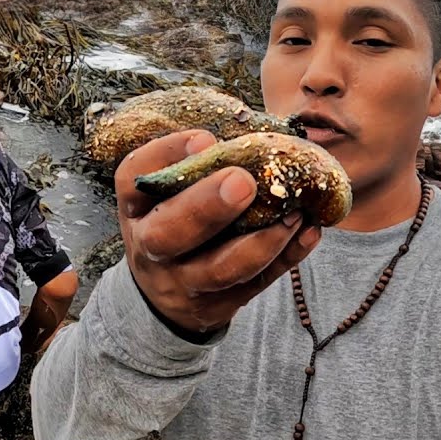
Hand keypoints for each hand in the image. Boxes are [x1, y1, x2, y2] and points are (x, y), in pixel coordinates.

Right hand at [117, 130, 322, 335]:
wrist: (163, 295)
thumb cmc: (172, 225)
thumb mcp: (162, 198)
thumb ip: (194, 169)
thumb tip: (253, 135)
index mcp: (135, 209)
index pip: (133, 180)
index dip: (164, 156)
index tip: (204, 138)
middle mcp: (151, 246)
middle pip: (168, 233)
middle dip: (207, 206)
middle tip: (243, 181)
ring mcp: (183, 282)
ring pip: (219, 269)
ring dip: (260, 241)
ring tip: (293, 213)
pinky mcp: (218, 304)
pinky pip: (257, 284)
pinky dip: (286, 257)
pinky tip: (308, 232)